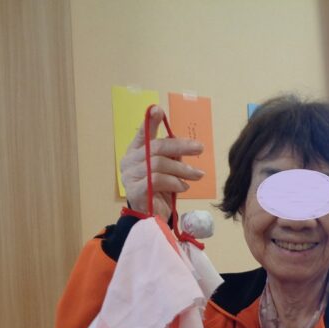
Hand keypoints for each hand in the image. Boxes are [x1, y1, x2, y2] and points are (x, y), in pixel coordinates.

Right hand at [119, 105, 204, 220]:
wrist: (152, 217)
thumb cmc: (160, 191)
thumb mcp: (168, 169)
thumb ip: (171, 156)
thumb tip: (185, 145)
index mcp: (136, 152)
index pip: (142, 133)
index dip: (149, 121)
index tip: (157, 109)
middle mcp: (129, 161)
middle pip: (156, 147)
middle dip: (181, 146)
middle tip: (200, 148)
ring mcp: (130, 176)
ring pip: (159, 164)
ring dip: (182, 169)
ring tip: (197, 175)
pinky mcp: (135, 191)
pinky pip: (158, 180)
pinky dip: (175, 182)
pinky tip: (184, 187)